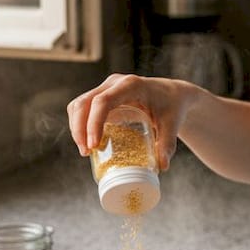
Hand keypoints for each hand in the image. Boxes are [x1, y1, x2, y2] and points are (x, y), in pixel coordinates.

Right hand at [66, 73, 197, 169]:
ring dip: (77, 127)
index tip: (94, 146)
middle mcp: (115, 83)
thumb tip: (162, 167)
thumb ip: (167, 144)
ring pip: (80, 104)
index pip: (103, 101)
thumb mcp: (172, 124)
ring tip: (85, 151)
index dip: (94, 123)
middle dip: (80, 129)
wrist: (173, 94)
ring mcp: (107, 87)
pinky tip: (86, 140)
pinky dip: (80, 123)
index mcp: (131, 85)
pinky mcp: (102, 94)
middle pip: (85, 102)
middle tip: (86, 153)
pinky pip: (83, 106)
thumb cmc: (172, 107)